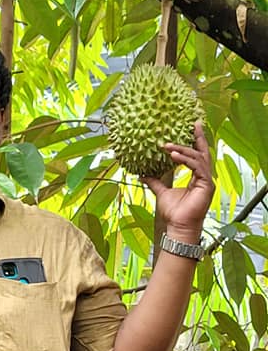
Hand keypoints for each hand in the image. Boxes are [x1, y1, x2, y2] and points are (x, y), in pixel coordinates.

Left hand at [145, 122, 214, 240]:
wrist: (178, 227)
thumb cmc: (173, 214)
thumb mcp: (161, 192)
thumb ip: (155, 181)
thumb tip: (143, 174)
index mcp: (197, 177)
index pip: (197, 155)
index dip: (195, 142)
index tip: (191, 128)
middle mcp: (204, 178)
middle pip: (203, 152)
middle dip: (199, 137)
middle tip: (194, 123)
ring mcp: (207, 181)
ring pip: (198, 158)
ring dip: (183, 150)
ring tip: (167, 146)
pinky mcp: (206, 185)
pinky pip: (197, 167)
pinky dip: (185, 160)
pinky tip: (173, 155)